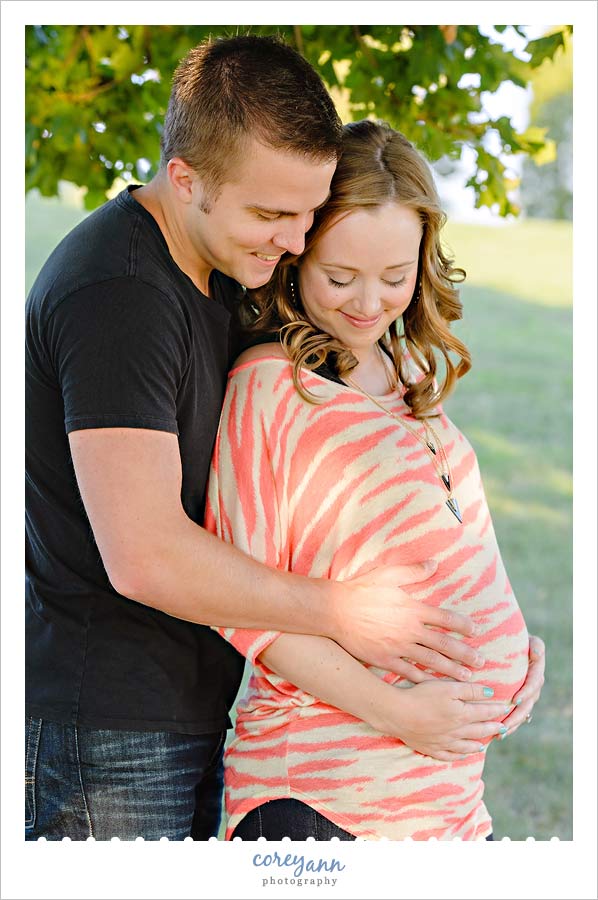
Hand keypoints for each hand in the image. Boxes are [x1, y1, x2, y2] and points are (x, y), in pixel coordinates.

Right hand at [331, 563, 483, 679]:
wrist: (335, 610)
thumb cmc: (361, 589)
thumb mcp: (388, 574)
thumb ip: (414, 571)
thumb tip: (434, 564)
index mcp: (413, 609)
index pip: (446, 619)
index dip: (463, 625)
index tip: (476, 631)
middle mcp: (410, 630)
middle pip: (444, 645)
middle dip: (465, 654)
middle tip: (481, 662)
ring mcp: (398, 647)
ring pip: (431, 662)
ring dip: (451, 670)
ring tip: (467, 678)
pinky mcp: (385, 659)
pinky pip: (409, 672)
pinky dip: (424, 679)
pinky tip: (435, 685)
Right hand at [377, 679, 509, 760]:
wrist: (398, 714)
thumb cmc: (422, 695)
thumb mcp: (447, 686)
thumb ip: (469, 690)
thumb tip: (490, 693)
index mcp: (462, 714)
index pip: (485, 712)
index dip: (497, 710)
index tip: (506, 708)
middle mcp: (456, 732)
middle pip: (479, 730)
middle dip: (492, 728)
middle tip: (502, 728)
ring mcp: (443, 742)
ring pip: (466, 746)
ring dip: (477, 744)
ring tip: (485, 744)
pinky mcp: (431, 748)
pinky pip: (449, 756)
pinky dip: (458, 756)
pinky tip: (461, 755)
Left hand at [497, 634, 545, 739]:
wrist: (510, 643)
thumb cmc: (517, 638)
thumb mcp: (528, 639)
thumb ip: (535, 645)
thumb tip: (536, 654)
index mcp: (536, 669)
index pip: (533, 683)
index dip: (526, 692)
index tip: (515, 700)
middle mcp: (533, 683)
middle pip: (528, 704)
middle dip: (517, 716)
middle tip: (505, 725)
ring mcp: (527, 693)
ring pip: (522, 712)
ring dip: (512, 724)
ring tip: (500, 734)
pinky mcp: (518, 699)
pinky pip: (515, 714)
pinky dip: (508, 724)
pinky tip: (498, 734)